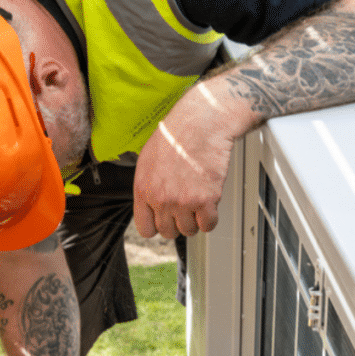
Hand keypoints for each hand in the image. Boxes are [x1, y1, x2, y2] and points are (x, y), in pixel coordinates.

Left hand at [133, 81, 243, 238]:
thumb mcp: (148, 160)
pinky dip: (211, 217)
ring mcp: (183, 201)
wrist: (201, 123)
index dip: (157, 226)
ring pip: (189, 230)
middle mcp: (161, 198)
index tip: (164, 220)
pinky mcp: (206, 200)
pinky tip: (209, 203)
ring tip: (197, 201)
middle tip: (185, 208)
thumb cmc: (176, 135)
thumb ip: (147, 186)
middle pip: (168, 232)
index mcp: (143, 189)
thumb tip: (150, 205)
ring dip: (195, 219)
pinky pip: (208, 224)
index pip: (145, 229)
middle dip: (177, 222)